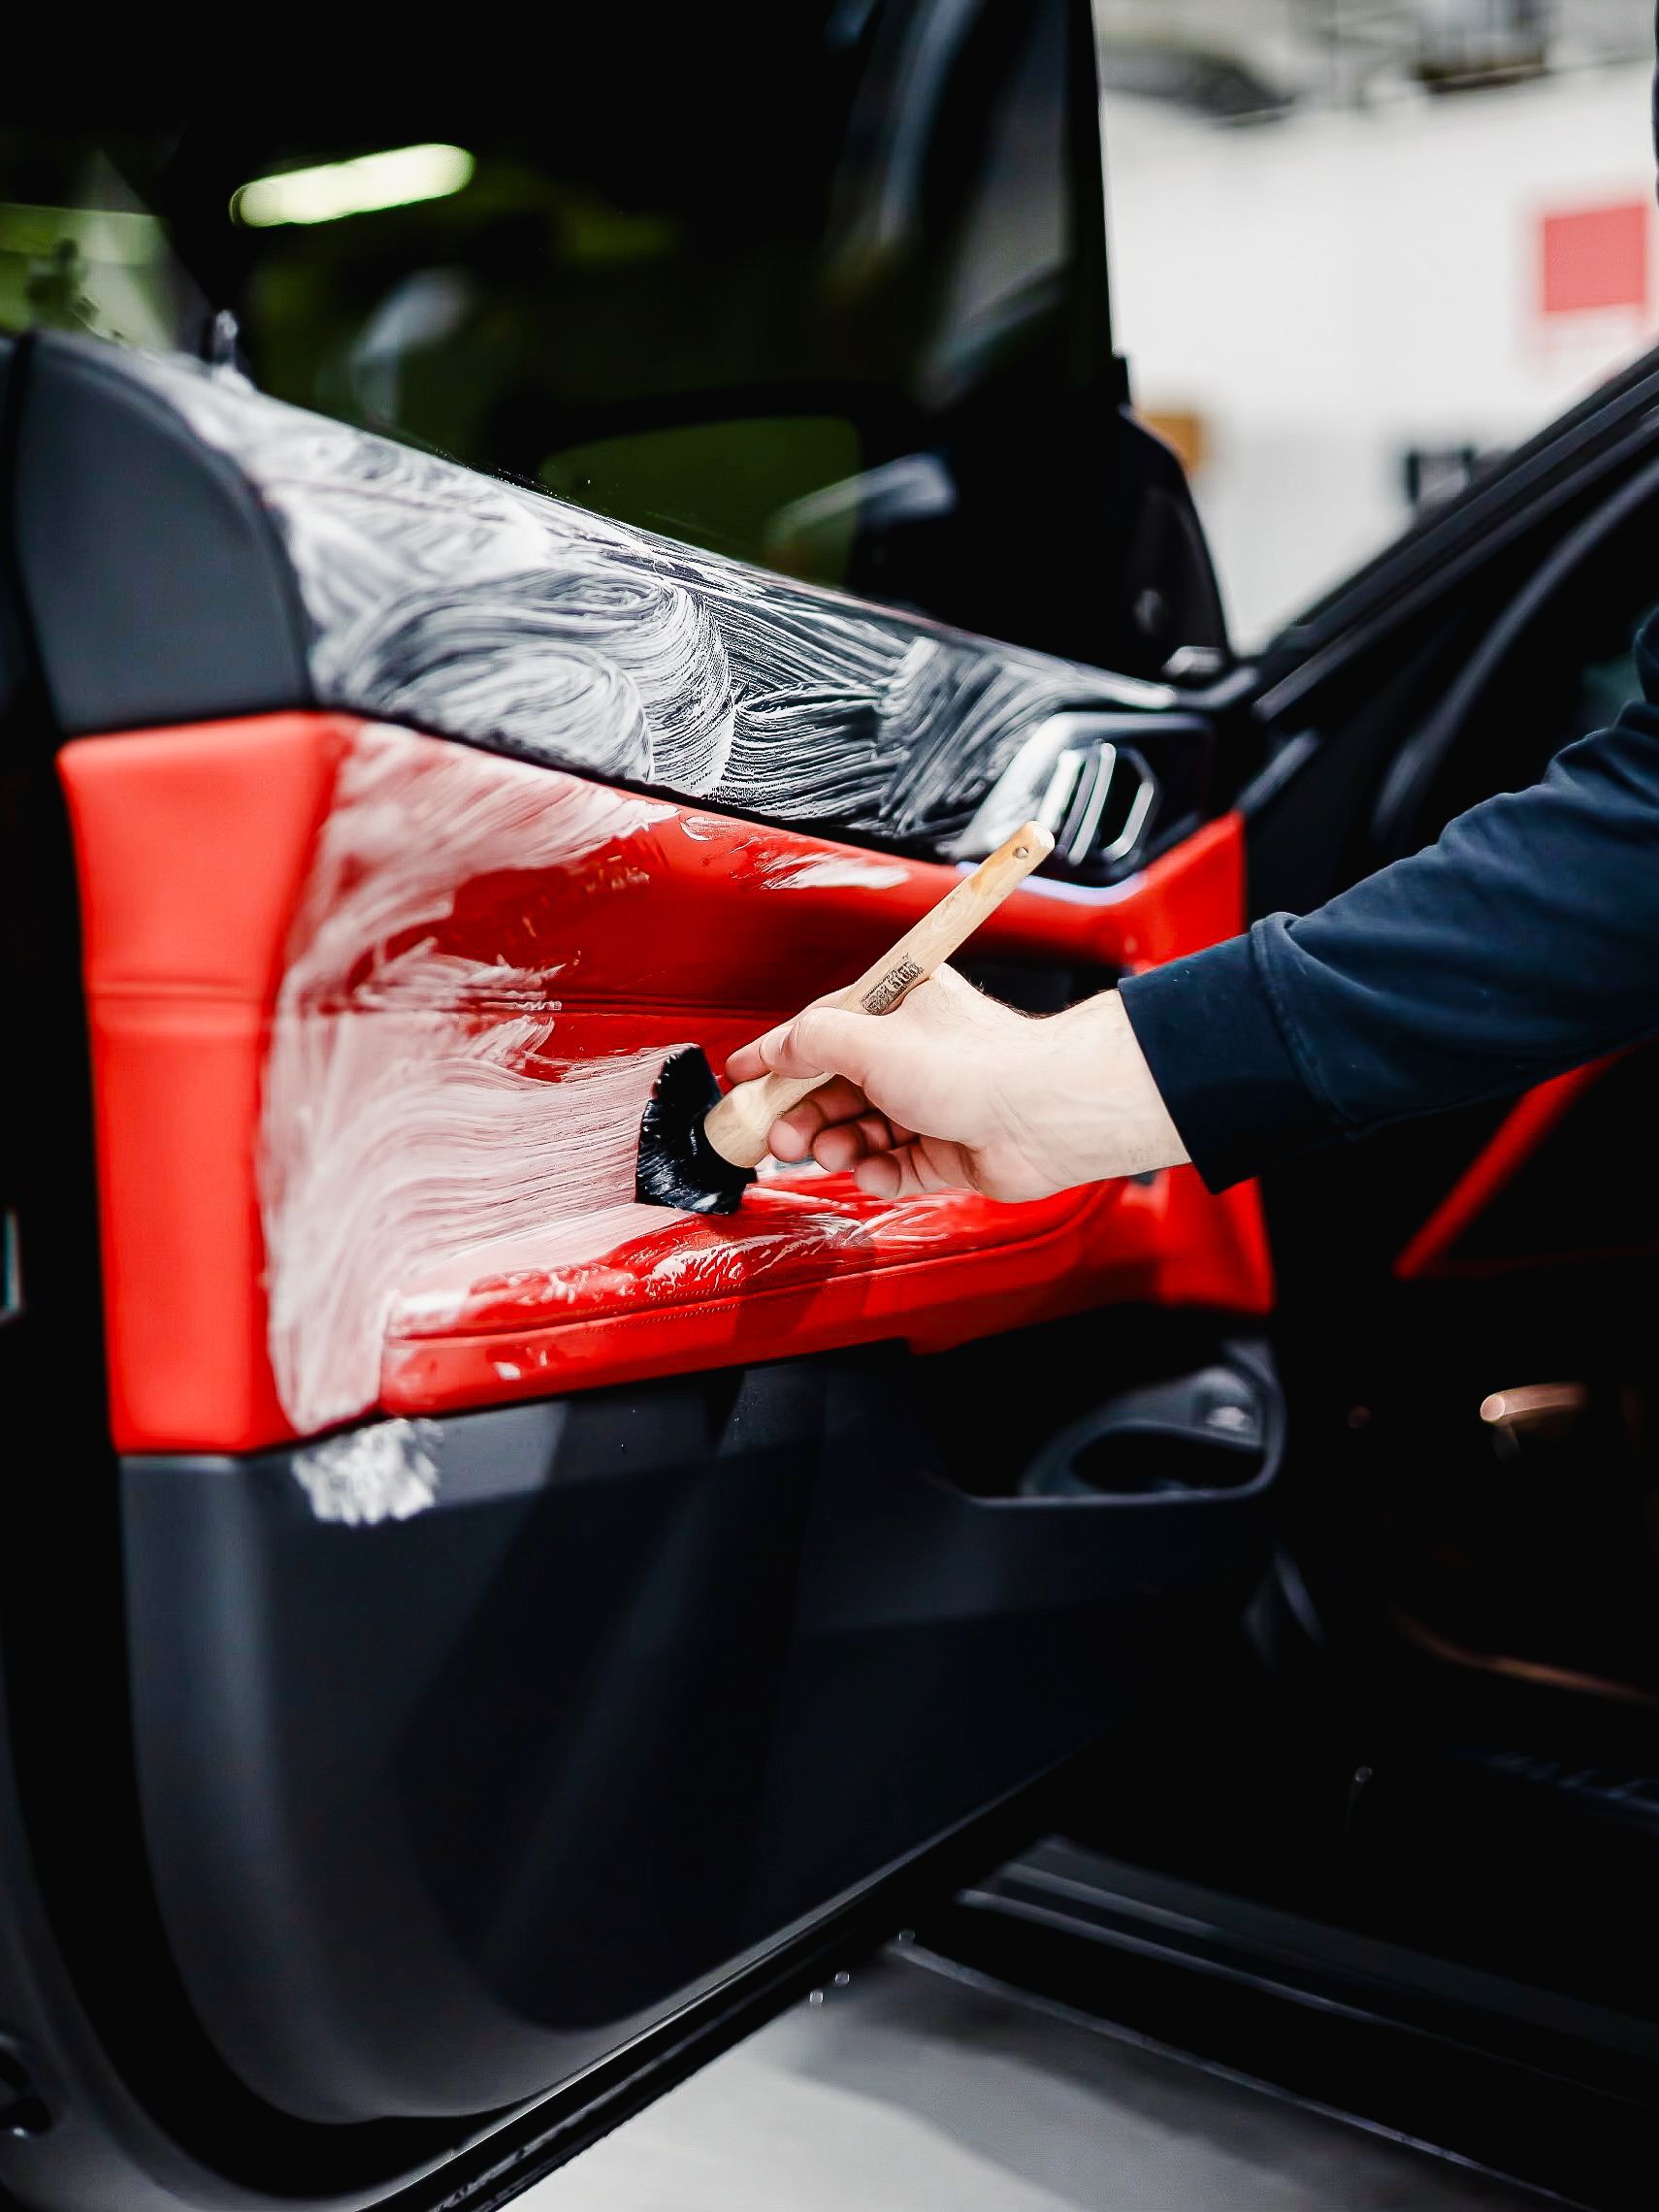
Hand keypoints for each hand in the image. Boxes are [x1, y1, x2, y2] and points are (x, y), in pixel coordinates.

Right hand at [723, 965, 1188, 1199]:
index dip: (777, 1057)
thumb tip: (774, 1050)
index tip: (742, 1080)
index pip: (820, 1031)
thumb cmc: (980, 1064)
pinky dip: (878, 1172)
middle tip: (779, 1137)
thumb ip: (812, 1042)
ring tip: (833, 1152)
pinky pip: (892, 1165)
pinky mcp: (942, 1150)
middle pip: (832, 1089)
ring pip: (858, 1131)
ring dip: (836, 1146)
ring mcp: (926, 1104)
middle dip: (801, 1115)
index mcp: (896, 1010)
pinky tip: (876, 1171)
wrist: (1045, 1116)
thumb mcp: (873, 1040)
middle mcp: (910, 1055)